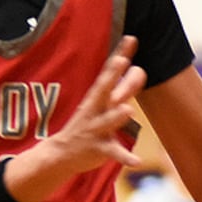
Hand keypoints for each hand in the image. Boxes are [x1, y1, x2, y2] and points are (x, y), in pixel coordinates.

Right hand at [28, 37, 145, 180]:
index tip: (131, 38)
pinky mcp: (99, 149)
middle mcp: (96, 109)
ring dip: (116, 116)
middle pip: (103, 90)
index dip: (120, 55)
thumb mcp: (104, 104)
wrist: (62, 153)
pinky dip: (125, 158)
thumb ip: (124, 88)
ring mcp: (96, 129)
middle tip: (120, 61)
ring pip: (107, 121)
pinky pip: (113, 153)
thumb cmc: (89, 124)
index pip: (109, 72)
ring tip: (127, 110)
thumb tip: (140, 69)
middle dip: (111, 76)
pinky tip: (137, 162)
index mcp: (98, 97)